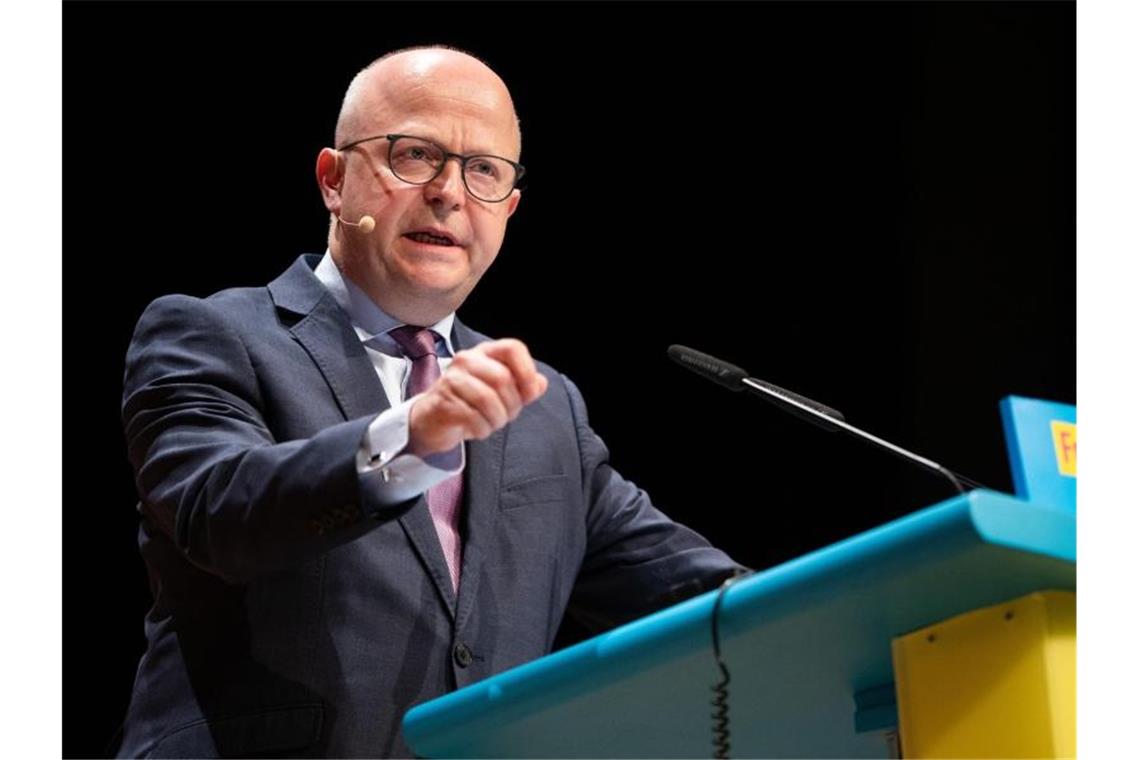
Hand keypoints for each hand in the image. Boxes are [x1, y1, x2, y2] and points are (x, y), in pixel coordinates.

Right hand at [408, 339, 548, 456]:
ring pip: (488, 400)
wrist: (433, 420)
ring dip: (497, 419)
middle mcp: (467, 360)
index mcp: (485, 353)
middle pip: (502, 378)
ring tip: (491, 423)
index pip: (513, 348)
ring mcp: (452, 379)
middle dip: (512, 405)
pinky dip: (482, 429)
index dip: (527, 371)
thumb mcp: (501, 393)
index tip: (529, 393)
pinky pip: (473, 417)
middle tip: (505, 415)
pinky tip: (476, 428)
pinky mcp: (443, 401)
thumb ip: (523, 386)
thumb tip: (541, 383)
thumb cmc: (470, 403)